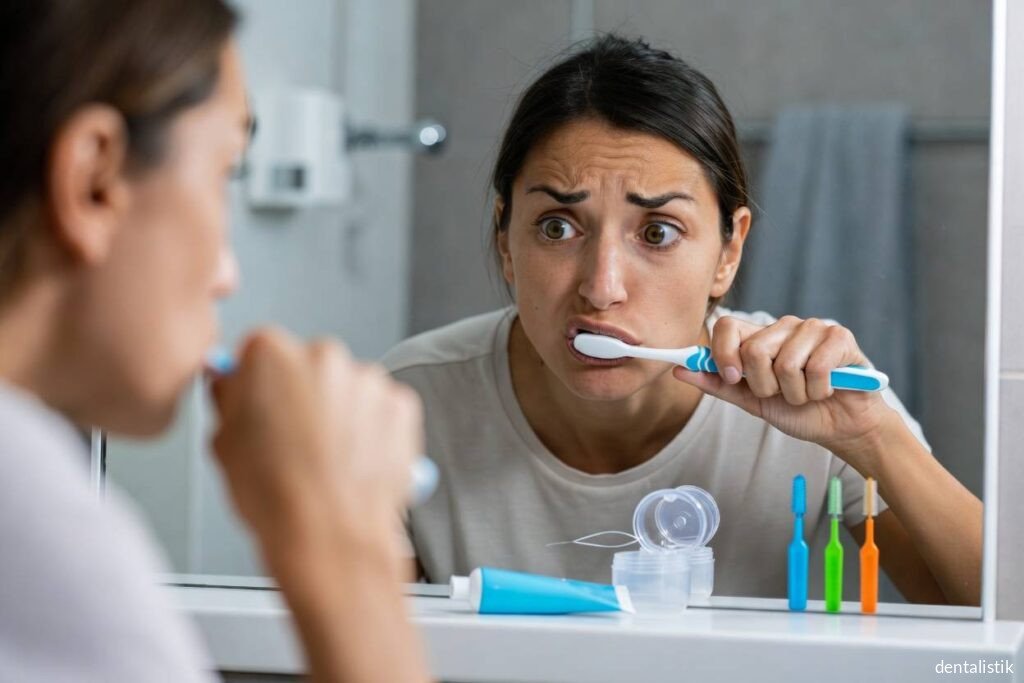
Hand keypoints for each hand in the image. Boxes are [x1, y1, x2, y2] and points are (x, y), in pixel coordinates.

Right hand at [208, 328, 422, 576]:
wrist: (329, 536)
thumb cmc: (276, 497)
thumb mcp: (224, 444)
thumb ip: (229, 401)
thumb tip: (232, 384)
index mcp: (271, 354)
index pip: (260, 351)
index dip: (258, 383)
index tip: (261, 405)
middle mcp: (323, 354)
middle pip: (309, 365)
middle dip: (303, 395)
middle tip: (294, 441)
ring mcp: (367, 378)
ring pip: (349, 387)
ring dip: (341, 412)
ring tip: (327, 460)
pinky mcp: (401, 405)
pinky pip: (382, 410)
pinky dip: (373, 430)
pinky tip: (354, 462)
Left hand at [672, 315, 894, 457]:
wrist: (841, 426)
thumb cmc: (798, 410)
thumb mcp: (751, 400)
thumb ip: (717, 384)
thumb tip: (680, 370)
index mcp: (759, 337)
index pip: (726, 326)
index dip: (723, 354)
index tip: (732, 378)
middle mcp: (783, 327)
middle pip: (754, 349)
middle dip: (765, 386)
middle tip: (781, 393)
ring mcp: (813, 328)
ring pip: (786, 362)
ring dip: (795, 393)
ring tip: (806, 394)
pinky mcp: (839, 337)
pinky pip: (816, 367)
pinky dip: (818, 390)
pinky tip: (827, 389)